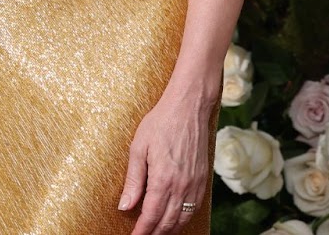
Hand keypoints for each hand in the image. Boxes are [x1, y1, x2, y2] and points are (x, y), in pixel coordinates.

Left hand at [118, 89, 212, 234]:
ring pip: (183, 218)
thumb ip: (134, 180)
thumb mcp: (139, 148)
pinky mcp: (203, 179)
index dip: (142, 231)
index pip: (151, 216)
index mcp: (163, 179)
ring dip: (170, 230)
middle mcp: (182, 186)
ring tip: (157, 233)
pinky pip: (195, 208)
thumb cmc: (161, 123)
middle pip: (168, 223)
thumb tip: (125, 206)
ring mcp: (195, 184)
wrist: (189, 107)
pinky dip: (184, 219)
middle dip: (154, 234)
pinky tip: (176, 220)